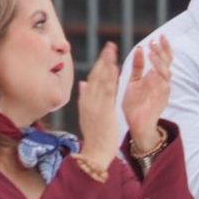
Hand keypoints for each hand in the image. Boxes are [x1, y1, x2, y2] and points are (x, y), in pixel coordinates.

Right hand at [76, 42, 123, 167]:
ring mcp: (95, 105)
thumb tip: (83, 83)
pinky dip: (110, 78)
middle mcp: (89, 101)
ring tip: (112, 50)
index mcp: (86, 101)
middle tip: (110, 45)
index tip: (105, 53)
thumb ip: (86, 97)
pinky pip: (107, 91)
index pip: (92, 79)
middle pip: (95, 76)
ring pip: (101, 80)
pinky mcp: (103, 110)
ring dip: (107, 64)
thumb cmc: (95, 136)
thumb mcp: (88, 115)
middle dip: (103, 59)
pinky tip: (115, 68)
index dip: (99, 65)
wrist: (94, 153)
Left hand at [121, 37, 172, 150]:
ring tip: (153, 49)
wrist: (136, 126)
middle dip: (164, 50)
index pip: (162, 59)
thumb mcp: (134, 82)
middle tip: (158, 38)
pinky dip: (159, 73)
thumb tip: (139, 49)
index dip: (162, 48)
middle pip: (168, 63)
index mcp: (155, 77)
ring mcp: (163, 90)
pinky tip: (153, 65)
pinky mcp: (162, 97)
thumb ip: (137, 67)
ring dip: (160, 59)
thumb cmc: (135, 105)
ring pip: (166, 71)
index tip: (158, 36)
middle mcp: (162, 82)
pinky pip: (163, 83)